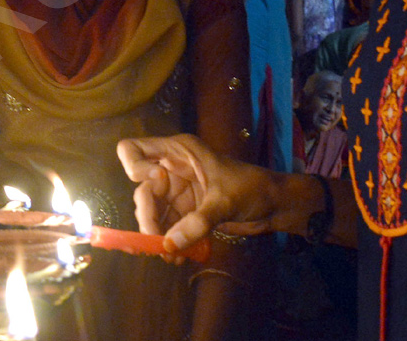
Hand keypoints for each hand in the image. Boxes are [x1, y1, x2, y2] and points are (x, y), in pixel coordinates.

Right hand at [117, 134, 276, 254]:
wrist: (272, 205)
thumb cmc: (252, 188)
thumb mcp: (226, 201)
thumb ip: (199, 222)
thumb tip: (169, 245)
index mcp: (179, 152)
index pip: (134, 150)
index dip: (135, 168)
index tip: (156, 185)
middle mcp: (171, 170)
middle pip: (141, 190)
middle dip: (147, 216)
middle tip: (157, 241)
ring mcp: (175, 193)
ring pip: (149, 213)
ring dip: (156, 235)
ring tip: (171, 256)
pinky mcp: (182, 213)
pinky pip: (164, 227)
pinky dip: (167, 242)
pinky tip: (177, 256)